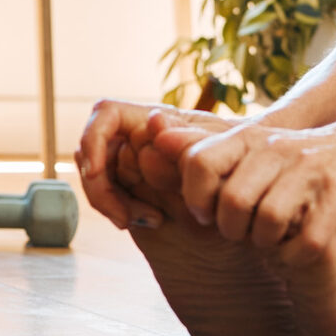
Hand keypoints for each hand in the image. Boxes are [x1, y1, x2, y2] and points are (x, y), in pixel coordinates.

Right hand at [75, 99, 231, 229]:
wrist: (244, 199)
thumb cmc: (237, 168)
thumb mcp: (220, 154)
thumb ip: (186, 141)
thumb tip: (154, 120)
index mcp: (154, 120)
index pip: (107, 114)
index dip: (93, 140)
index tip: (95, 173)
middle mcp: (138, 138)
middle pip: (91, 152)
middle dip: (101, 189)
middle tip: (127, 219)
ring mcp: (132, 163)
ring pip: (96, 177)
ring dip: (110, 203)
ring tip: (152, 220)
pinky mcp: (131, 189)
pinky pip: (108, 196)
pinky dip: (121, 211)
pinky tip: (154, 221)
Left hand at [152, 120, 335, 255]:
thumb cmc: (290, 157)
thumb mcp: (245, 145)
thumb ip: (198, 144)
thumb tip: (151, 128)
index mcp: (247, 136)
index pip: (200, 163)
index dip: (196, 197)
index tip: (206, 213)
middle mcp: (275, 149)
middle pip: (233, 201)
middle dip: (232, 229)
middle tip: (241, 232)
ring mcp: (308, 171)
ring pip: (268, 223)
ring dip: (265, 243)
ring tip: (270, 239)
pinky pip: (306, 240)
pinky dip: (296, 255)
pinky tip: (295, 249)